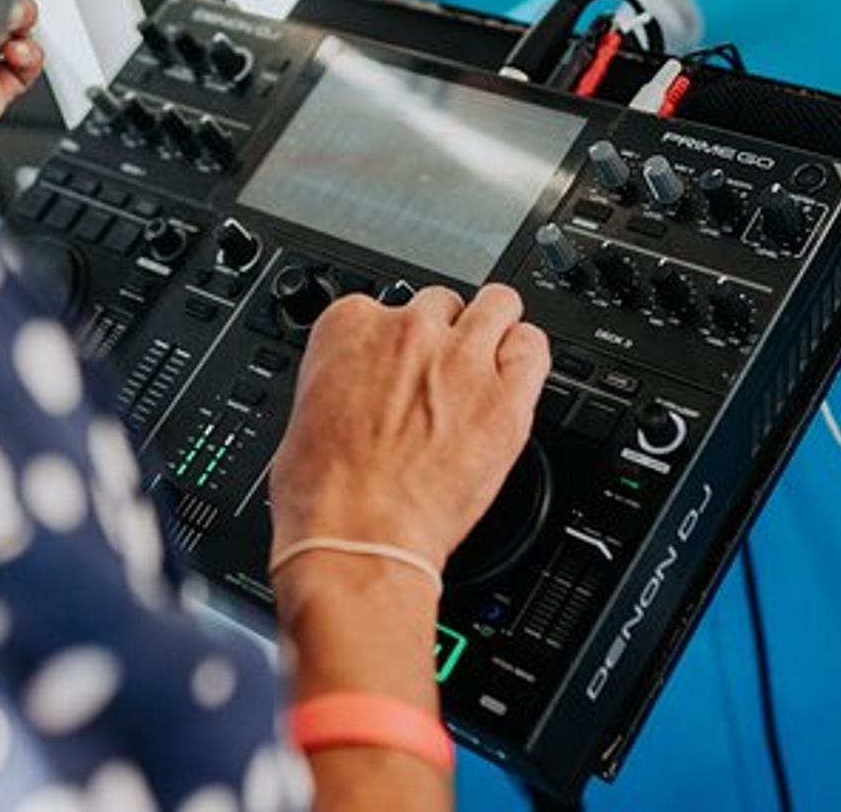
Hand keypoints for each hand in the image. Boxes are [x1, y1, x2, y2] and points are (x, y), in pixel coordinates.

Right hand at [269, 285, 550, 572]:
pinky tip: (516, 376)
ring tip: (486, 361)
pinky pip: (533, 349)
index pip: (386, 304)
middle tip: (442, 373)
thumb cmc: (321, 491)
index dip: (397, 338)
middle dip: (444, 334)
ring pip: (497, 305)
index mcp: (351, 325)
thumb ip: (343, 379)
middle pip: (443, 303)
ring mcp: (461, 360)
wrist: (355, 538)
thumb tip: (359, 388)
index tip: (401, 363)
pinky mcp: (505, 398)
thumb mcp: (307, 411)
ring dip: (492, 329)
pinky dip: (526, 357)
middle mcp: (409, 330)